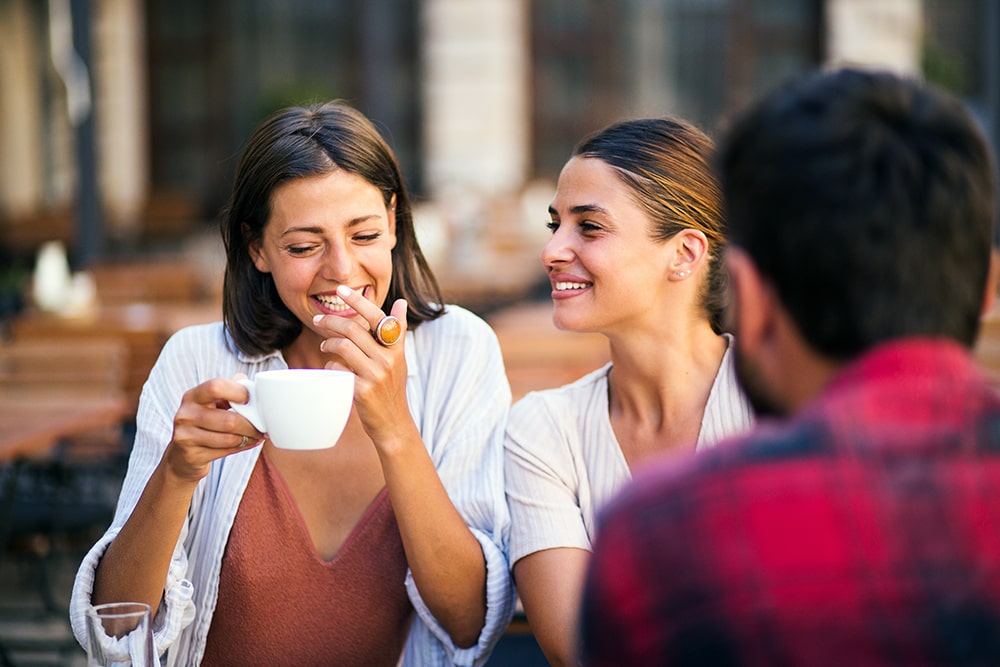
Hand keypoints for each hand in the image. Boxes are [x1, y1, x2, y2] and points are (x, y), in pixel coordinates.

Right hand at [164, 375, 263, 482]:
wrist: (181, 455)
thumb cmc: (204, 423)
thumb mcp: (211, 403)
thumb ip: (229, 391)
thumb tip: (251, 384)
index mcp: (192, 396)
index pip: (216, 387)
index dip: (238, 392)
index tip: (250, 399)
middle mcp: (186, 415)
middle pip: (229, 420)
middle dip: (251, 425)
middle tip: (263, 426)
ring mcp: (186, 436)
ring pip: (230, 438)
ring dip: (249, 437)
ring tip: (257, 435)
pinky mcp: (192, 455)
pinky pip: (226, 451)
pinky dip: (242, 447)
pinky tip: (248, 443)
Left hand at [312, 285, 410, 444]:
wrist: (393, 424)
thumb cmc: (391, 388)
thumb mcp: (399, 359)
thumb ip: (397, 331)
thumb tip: (401, 302)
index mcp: (396, 348)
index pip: (378, 317)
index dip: (359, 301)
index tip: (341, 291)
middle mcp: (388, 359)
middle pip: (354, 329)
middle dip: (331, 321)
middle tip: (317, 320)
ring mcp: (375, 375)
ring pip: (344, 346)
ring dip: (328, 342)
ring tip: (323, 345)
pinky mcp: (362, 391)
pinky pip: (337, 370)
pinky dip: (330, 366)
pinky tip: (330, 369)